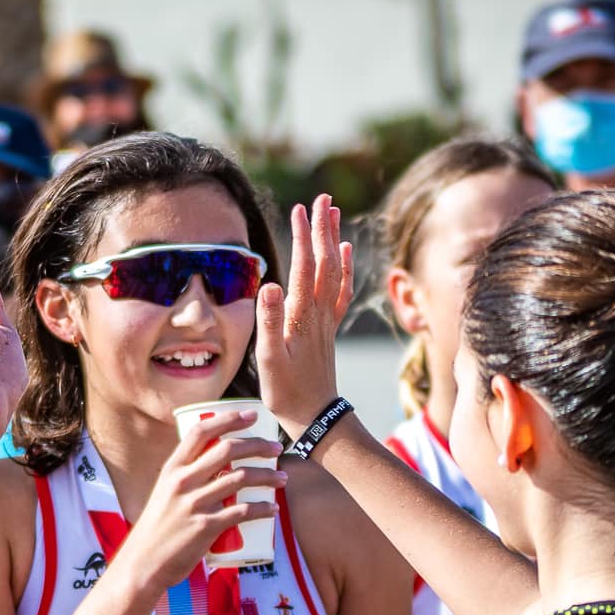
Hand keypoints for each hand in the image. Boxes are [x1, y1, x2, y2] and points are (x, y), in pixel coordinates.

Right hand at [119, 409, 282, 591]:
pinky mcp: (206, 527)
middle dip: (258, 445)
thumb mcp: (164, 495)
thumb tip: (215, 470)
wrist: (142, 564)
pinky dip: (262, 509)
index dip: (228, 418)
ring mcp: (194, 503)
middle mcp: (182, 482)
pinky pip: (242, 512)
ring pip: (241, 478)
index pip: (201, 431)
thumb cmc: (155, 531)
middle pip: (228, 450)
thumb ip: (186, 480)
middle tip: (276, 449)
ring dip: (268, 476)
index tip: (251, 415)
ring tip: (283, 478)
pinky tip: (273, 509)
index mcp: (171, 469)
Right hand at [256, 195, 354, 436]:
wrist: (316, 417)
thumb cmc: (287, 392)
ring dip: (334, 240)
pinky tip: (345, 252)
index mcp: (301, 315)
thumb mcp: (270, 360)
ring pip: (335, 271)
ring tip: (334, 213)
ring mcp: (326, 320)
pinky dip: (345, 268)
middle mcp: (318, 312)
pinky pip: (341, 291)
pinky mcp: (329, 329)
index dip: (302, 237)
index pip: (304, 267)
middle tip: (322, 198)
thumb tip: (269, 284)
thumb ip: (269, 322)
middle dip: (322, 228)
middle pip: (324, 261)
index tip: (300, 208)